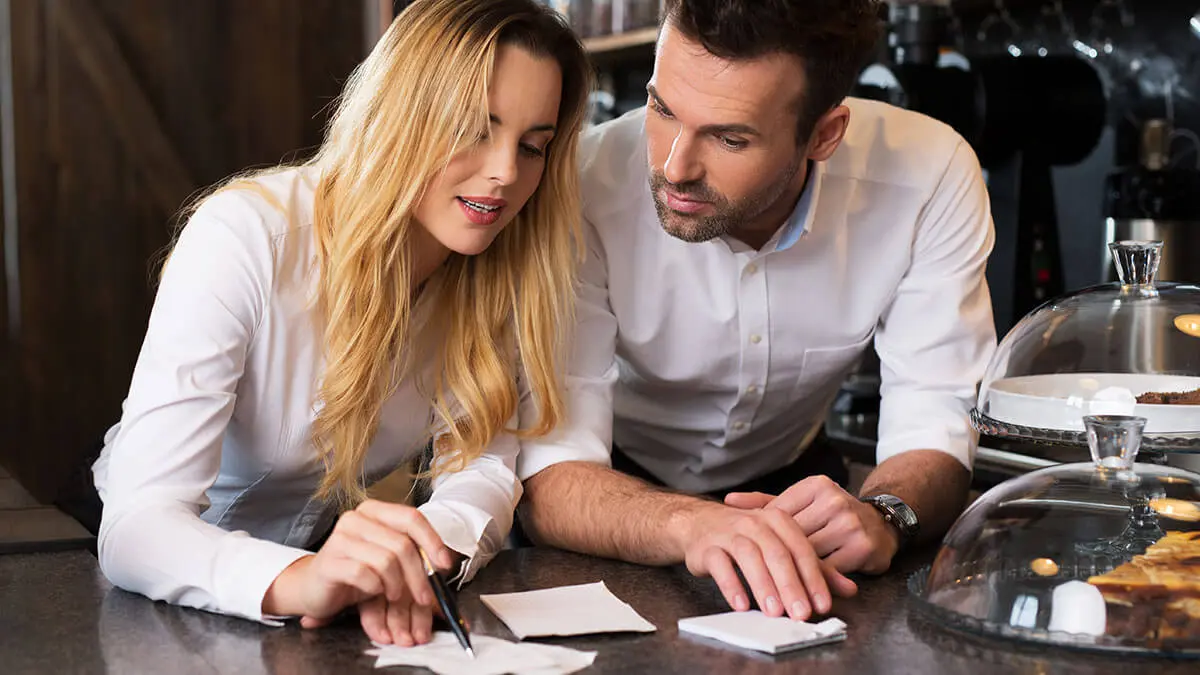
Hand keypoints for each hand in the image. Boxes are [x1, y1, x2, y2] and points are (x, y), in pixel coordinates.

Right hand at [262, 499, 452, 642]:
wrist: (314, 588)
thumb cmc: (356, 571)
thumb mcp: (388, 558)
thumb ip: (412, 553)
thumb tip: (444, 563)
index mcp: (373, 511)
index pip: (411, 518)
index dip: (432, 541)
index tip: (444, 565)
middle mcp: (355, 519)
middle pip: (402, 543)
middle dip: (419, 575)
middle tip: (425, 597)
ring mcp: (339, 538)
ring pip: (386, 561)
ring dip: (397, 585)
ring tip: (394, 595)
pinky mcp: (329, 562)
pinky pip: (365, 575)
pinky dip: (376, 588)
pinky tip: (374, 591)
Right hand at [676, 502, 857, 621]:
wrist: (700, 524)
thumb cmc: (747, 537)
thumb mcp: (782, 547)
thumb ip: (814, 567)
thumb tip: (848, 589)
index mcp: (779, 520)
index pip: (801, 550)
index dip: (813, 578)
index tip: (822, 605)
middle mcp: (756, 522)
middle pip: (777, 554)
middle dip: (791, 586)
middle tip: (800, 613)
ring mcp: (730, 532)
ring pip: (749, 557)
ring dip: (763, 586)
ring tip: (774, 612)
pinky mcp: (708, 546)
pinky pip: (720, 565)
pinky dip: (731, 585)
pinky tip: (741, 605)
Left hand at [725, 476, 900, 573]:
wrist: (882, 523)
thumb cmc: (832, 515)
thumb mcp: (802, 502)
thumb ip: (765, 503)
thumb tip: (729, 501)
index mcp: (815, 486)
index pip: (779, 514)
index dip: (763, 536)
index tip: (747, 552)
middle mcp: (833, 500)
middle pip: (792, 536)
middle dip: (774, 557)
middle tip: (752, 575)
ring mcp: (849, 523)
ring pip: (809, 555)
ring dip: (792, 573)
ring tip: (772, 586)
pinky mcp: (862, 547)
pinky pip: (828, 569)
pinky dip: (813, 580)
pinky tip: (800, 589)